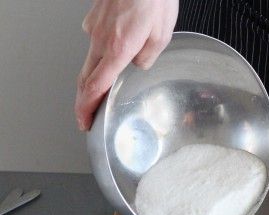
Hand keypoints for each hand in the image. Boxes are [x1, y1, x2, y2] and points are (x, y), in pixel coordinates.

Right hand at [75, 0, 178, 130]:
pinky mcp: (94, 16)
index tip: (84, 121)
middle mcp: (102, 39)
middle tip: (85, 116)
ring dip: (95, 74)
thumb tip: (139, 64)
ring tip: (102, 87)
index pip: (96, 86)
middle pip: (86, 77)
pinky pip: (97, 37)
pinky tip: (116, 46)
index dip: (87, 108)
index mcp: (119, 49)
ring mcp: (95, 26)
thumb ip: (149, 56)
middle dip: (84, 100)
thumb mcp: (162, 34)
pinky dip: (104, 47)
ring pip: (91, 57)